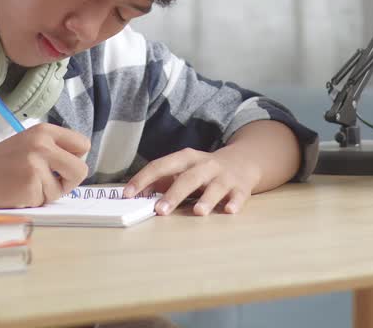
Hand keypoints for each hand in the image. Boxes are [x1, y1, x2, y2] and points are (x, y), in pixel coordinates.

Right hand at [0, 124, 89, 207]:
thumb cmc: (0, 162)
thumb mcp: (29, 142)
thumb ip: (54, 148)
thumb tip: (79, 164)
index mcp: (45, 131)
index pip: (83, 144)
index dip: (76, 159)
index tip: (63, 166)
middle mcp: (43, 145)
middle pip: (81, 169)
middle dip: (70, 181)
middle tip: (53, 183)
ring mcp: (36, 166)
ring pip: (62, 189)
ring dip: (47, 193)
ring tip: (25, 184)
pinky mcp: (30, 186)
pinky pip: (45, 200)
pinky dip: (33, 200)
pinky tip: (17, 191)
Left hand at [123, 148, 260, 215]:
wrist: (244, 160)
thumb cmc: (205, 169)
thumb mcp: (184, 168)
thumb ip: (162, 180)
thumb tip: (136, 193)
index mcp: (186, 159)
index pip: (161, 166)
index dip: (144, 179)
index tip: (128, 194)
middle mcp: (205, 165)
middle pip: (188, 178)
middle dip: (174, 194)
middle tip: (160, 210)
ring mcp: (224, 176)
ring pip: (215, 187)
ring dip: (207, 199)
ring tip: (198, 212)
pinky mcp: (241, 187)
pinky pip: (239, 195)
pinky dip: (234, 202)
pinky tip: (229, 210)